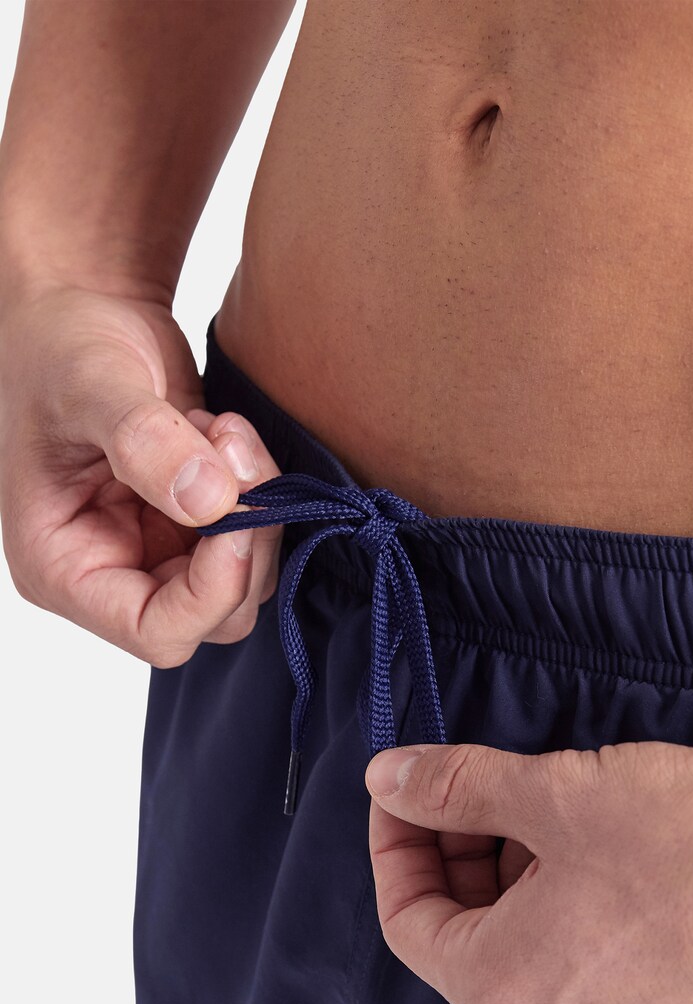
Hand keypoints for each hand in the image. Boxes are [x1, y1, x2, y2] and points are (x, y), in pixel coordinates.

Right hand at [0, 281, 280, 663]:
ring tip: (224, 432)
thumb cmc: (60, 344)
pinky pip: (251, 539)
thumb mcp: (91, 382)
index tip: (236, 515)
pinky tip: (226, 437)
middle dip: (243, 541)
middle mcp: (111, 573)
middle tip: (233, 449)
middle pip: (213, 615)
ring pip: (244, 581)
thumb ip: (144, 441)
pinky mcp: (194, 528)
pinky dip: (257, 491)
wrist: (87, 308)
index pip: (155, 631)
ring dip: (255, 509)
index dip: (211, 590)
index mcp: (63, 568)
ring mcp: (156, 553)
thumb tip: (209, 500)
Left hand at [366, 741, 692, 1003]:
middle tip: (488, 791)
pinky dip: (594, 918)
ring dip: (533, 886)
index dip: (397, 847)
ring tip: (566, 819)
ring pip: (547, 955)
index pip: (408, 922)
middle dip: (468, 859)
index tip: (408, 795)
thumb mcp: (552, 792)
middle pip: (477, 940)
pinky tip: (628, 864)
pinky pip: (612, 973)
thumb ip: (455, 785)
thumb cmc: (687, 844)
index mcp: (502, 988)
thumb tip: (386, 777)